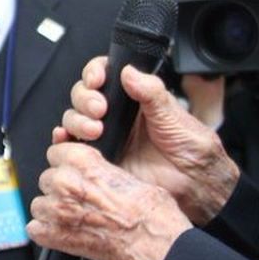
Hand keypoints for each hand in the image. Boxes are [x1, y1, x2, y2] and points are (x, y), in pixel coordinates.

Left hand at [28, 140, 191, 259]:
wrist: (156, 243)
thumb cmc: (151, 213)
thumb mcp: (129, 175)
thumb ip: (101, 170)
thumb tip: (95, 172)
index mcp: (83, 162)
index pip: (56, 151)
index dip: (66, 163)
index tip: (74, 171)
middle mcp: (66, 182)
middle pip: (47, 178)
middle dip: (60, 189)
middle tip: (81, 200)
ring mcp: (57, 210)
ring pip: (39, 204)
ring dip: (52, 210)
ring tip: (75, 218)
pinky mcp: (55, 236)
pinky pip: (35, 229)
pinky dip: (47, 232)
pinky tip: (64, 233)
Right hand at [54, 56, 237, 224]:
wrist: (194, 187)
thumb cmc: (192, 152)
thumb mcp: (175, 117)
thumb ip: (152, 93)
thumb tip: (129, 72)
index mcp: (135, 100)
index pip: (106, 76)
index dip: (95, 72)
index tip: (97, 78)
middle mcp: (116, 117)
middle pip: (83, 95)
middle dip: (85, 98)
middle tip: (99, 109)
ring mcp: (105, 138)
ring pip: (74, 118)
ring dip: (76, 119)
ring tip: (94, 130)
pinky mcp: (98, 160)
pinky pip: (71, 147)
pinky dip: (63, 140)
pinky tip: (67, 139)